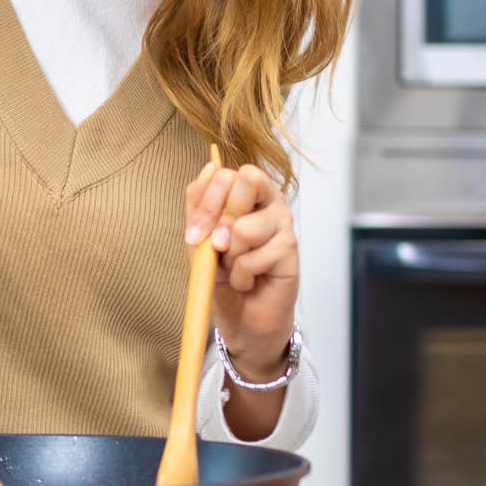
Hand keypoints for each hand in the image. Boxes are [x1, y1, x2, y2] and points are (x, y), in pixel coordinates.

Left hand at [183, 159, 298, 375]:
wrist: (240, 318)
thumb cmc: (222, 274)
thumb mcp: (199, 237)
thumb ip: (200, 203)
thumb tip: (211, 167)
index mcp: (246, 192)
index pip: (226, 173)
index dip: (206, 201)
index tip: (194, 234)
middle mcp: (269, 201)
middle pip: (247, 179)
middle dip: (219, 218)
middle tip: (216, 247)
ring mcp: (283, 223)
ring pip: (245, 226)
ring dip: (230, 257)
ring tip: (237, 268)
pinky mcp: (291, 249)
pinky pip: (254, 257)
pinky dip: (242, 276)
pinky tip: (249, 281)